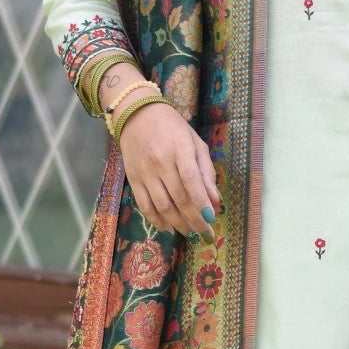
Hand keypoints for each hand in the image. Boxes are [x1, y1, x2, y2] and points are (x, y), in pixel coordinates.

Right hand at [118, 104, 221, 242]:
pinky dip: (156, 220)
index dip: (202, 202)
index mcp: (180, 150)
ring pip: (162, 205)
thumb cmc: (172, 128)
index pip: (192, 181)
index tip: (212, 218)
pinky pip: (144, 205)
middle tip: (205, 233)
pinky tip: (168, 228)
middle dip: (194, 219)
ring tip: (189, 232)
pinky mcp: (133, 179)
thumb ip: (206, 171)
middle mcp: (161, 162)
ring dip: (177, 223)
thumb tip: (215, 199)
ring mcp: (145, 172)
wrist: (136, 115)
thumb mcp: (195, 142)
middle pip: (179, 198)